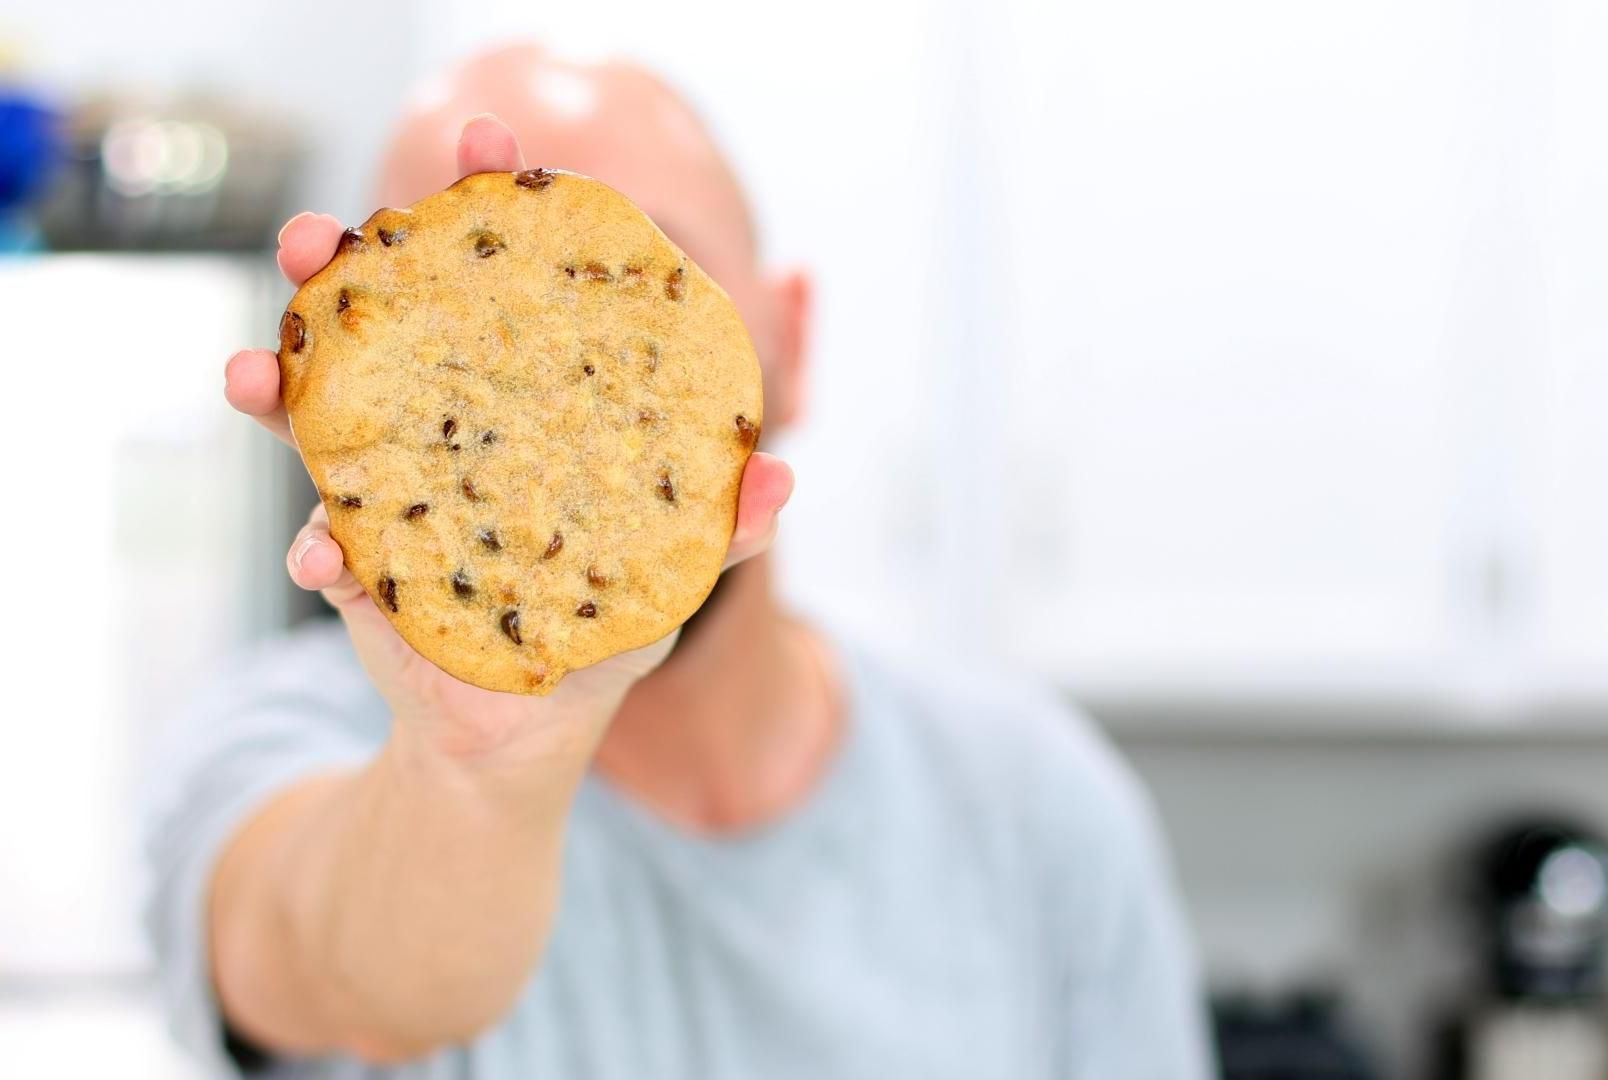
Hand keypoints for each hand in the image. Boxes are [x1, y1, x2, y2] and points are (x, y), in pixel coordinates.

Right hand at [223, 115, 793, 762]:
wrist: (530, 729)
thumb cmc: (609, 624)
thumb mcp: (674, 569)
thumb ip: (726, 524)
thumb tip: (780, 476)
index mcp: (521, 395)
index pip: (505, 278)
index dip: (492, 204)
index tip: (489, 144)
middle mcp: (447, 418)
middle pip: (386, 315)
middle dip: (341, 262)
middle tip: (319, 237)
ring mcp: (389, 480)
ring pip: (315, 404)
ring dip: (276, 378)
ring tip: (252, 372)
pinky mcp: (355, 558)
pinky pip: (317, 536)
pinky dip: (315, 546)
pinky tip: (321, 560)